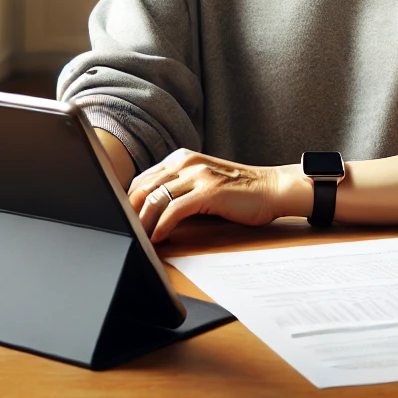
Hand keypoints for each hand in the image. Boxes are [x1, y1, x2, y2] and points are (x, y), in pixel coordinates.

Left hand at [128, 149, 310, 241]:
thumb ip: (181, 188)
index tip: (124, 219)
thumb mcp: (204, 182)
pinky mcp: (208, 192)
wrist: (273, 188)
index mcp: (182, 158)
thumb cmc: (240, 191)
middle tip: (126, 232)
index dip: (129, 200)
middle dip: (130, 212)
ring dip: (143, 222)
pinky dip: (161, 226)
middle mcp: (186, 162)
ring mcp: (198, 175)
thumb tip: (152, 210)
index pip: (143, 178)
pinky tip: (158, 238)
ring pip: (155, 198)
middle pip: (143, 187)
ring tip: (139, 239)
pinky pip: (174, 210)